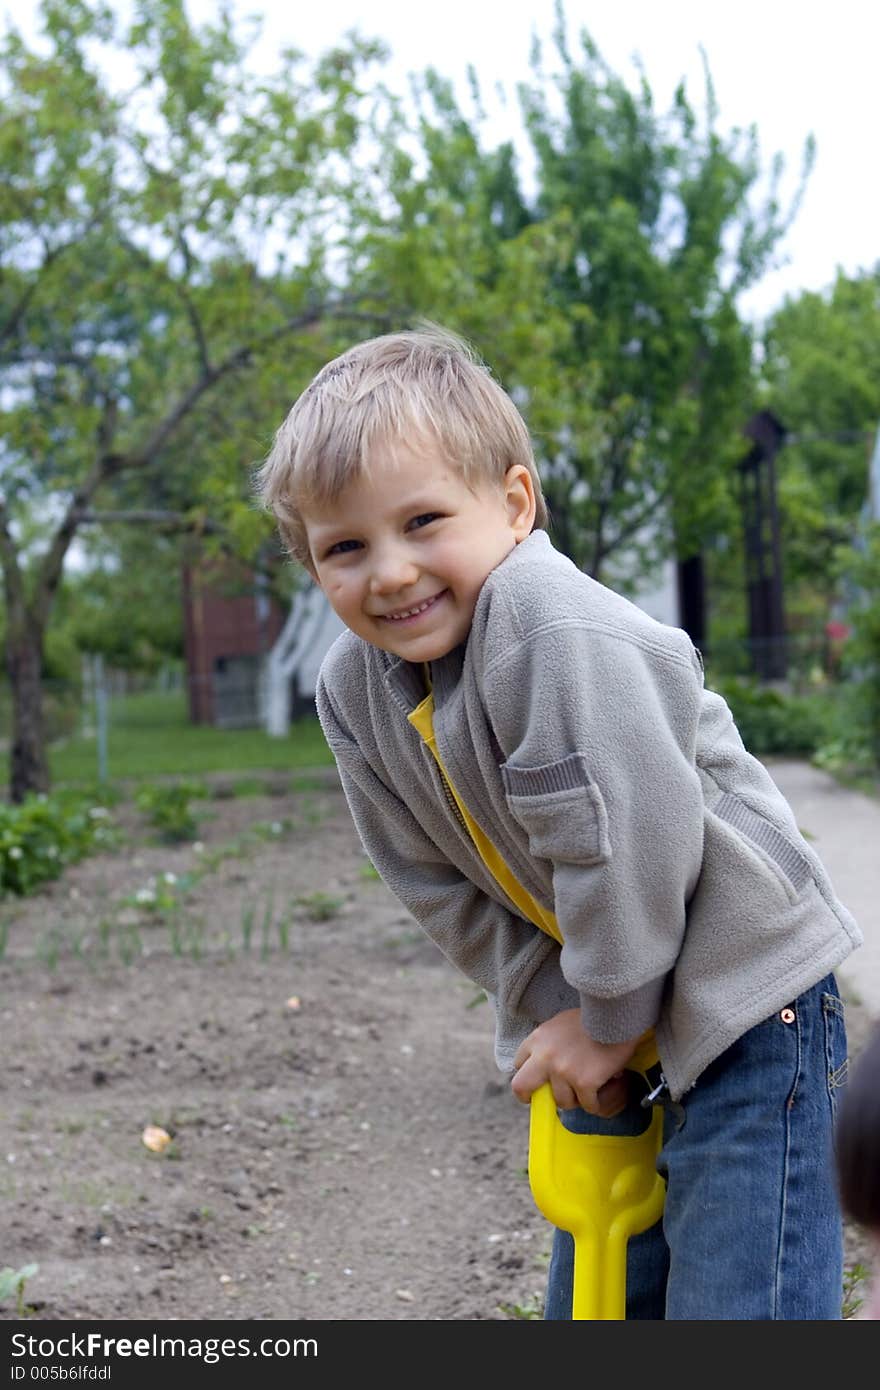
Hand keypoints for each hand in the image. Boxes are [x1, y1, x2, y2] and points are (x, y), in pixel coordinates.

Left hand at [510, 1008, 641, 1116]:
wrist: (616, 1014)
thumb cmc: (592, 1017)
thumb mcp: (560, 1023)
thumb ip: (549, 1042)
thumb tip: (547, 1062)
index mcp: (537, 1039)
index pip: (518, 1064)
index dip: (530, 1075)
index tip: (540, 1080)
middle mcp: (544, 1056)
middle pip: (520, 1087)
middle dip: (530, 1097)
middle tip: (546, 1099)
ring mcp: (563, 1071)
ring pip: (562, 1101)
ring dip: (576, 1098)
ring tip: (588, 1088)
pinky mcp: (584, 1082)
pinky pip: (587, 1105)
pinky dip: (595, 1102)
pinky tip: (602, 1091)